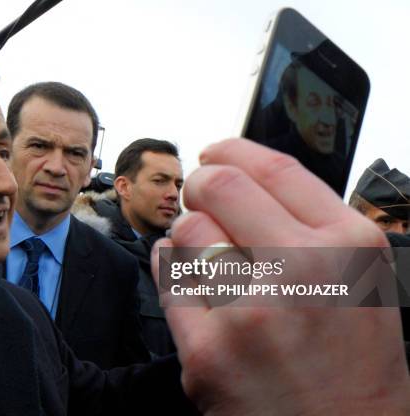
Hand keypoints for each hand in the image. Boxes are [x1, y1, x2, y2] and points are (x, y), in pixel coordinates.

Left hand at [153, 139, 409, 414]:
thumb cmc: (353, 366)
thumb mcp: (361, 282)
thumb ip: (311, 227)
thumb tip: (243, 180)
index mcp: (349, 245)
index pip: (274, 168)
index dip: (232, 149)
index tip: (213, 151)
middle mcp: (304, 268)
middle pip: (217, 186)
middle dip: (200, 187)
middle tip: (201, 199)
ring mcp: (252, 311)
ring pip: (184, 231)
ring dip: (187, 238)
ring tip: (208, 261)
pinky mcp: (208, 351)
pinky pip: (166, 280)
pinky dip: (169, 272)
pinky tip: (188, 282)